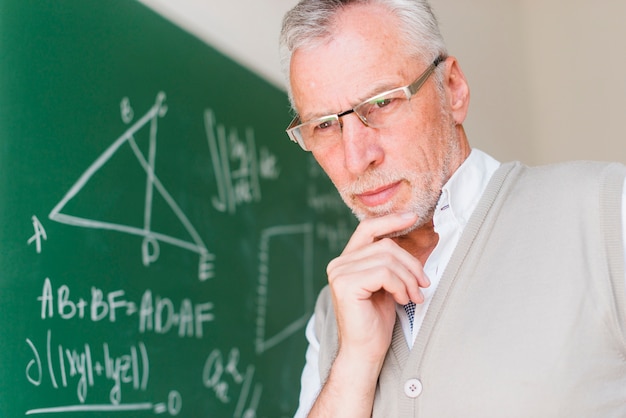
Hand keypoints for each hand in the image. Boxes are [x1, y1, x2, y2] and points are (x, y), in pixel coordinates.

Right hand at [327, 212, 429, 362]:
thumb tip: (411, 238)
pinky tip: (402, 300)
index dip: (390, 220)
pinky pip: (384, 273)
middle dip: (411, 265)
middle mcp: (339, 264)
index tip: (412, 217)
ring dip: (408, 278)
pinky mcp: (345, 284)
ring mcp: (339, 273)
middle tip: (423, 285)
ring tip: (415, 296)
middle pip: (385, 246)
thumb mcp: (386, 285)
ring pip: (388, 259)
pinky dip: (400, 286)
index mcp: (346, 261)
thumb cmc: (376, 321)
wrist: (365, 351)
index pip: (367, 228)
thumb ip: (390, 262)